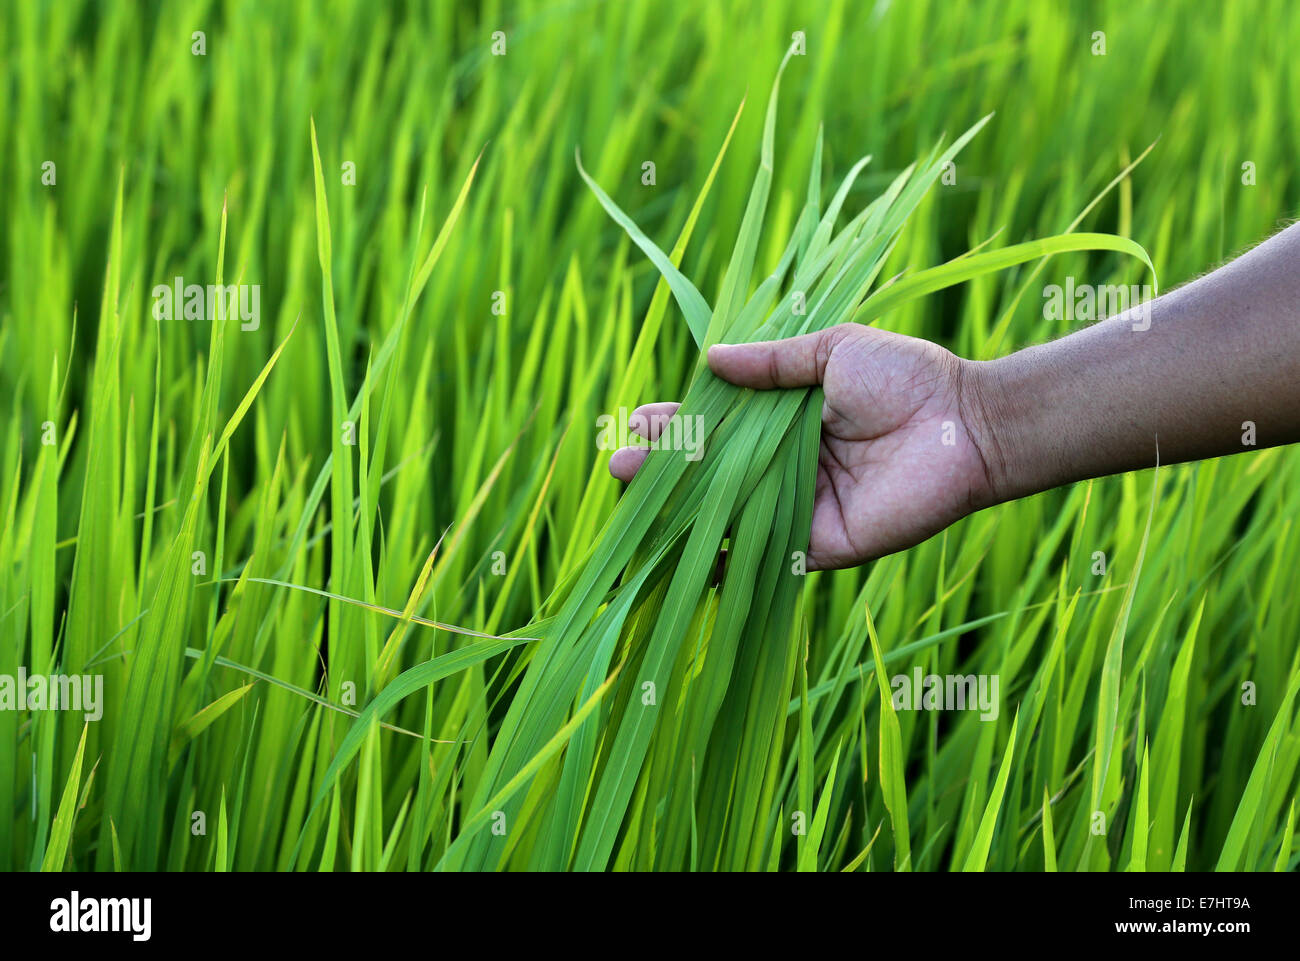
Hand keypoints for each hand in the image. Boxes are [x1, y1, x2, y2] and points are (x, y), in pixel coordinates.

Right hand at [609, 323, 997, 570]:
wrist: (965, 425)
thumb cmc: (907, 378)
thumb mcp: (832, 351)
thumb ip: (772, 363)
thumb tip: (709, 360)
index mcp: (787, 419)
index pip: (718, 426)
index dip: (678, 425)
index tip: (639, 421)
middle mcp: (785, 465)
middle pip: (712, 473)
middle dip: (664, 471)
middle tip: (620, 468)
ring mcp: (798, 508)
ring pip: (727, 514)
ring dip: (679, 511)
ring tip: (634, 497)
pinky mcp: (818, 545)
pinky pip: (762, 554)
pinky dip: (722, 558)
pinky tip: (681, 554)